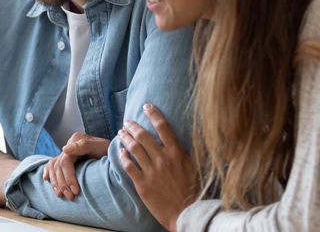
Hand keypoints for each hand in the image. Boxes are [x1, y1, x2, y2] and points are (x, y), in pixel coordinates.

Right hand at [42, 133, 109, 199]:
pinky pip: (52, 164)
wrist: (116, 153)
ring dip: (55, 182)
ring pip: (54, 167)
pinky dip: (48, 172)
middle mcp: (70, 145)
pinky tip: (46, 180)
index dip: (68, 177)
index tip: (76, 191)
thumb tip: (64, 149)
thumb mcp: (101, 147)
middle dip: (62, 183)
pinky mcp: (68, 159)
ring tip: (60, 195)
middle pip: (58, 166)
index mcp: (76, 140)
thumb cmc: (110, 151)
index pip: (65, 161)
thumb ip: (84, 146)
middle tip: (70, 197)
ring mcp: (68, 152)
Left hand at [118, 104, 196, 231]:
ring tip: (121, 133)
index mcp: (177, 153)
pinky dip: (123, 156)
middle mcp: (163, 159)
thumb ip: (198, 146)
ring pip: (134, 149)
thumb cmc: (194, 190)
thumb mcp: (199, 166)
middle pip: (143, 136)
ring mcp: (151, 171)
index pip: (163, 127)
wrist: (186, 214)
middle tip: (128, 122)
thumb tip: (199, 128)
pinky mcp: (142, 184)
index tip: (146, 106)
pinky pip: (128, 166)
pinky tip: (120, 151)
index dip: (153, 114)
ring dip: (125, 138)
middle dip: (133, 126)